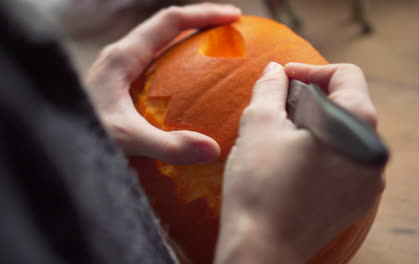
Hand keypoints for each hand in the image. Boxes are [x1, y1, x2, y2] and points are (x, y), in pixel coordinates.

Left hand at [85, 3, 240, 163]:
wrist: (52, 141)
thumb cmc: (80, 135)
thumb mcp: (125, 139)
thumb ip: (169, 145)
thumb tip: (214, 150)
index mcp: (123, 56)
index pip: (170, 21)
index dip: (204, 14)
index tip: (234, 17)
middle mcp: (121, 56)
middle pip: (167, 27)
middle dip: (201, 23)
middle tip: (231, 32)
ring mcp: (119, 71)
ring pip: (161, 46)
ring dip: (189, 43)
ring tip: (217, 53)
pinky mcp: (119, 87)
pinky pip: (156, 67)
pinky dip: (179, 67)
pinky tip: (191, 89)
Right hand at [215, 62, 384, 262]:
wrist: (261, 249)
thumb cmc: (259, 187)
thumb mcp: (259, 124)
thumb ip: (270, 87)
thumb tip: (276, 70)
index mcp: (358, 128)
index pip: (346, 76)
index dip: (311, 70)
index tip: (283, 79)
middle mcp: (374, 154)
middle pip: (348, 105)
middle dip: (312, 98)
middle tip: (278, 106)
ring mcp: (369, 181)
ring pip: (345, 134)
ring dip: (317, 125)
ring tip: (283, 134)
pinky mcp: (356, 201)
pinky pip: (345, 161)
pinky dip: (322, 151)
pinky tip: (293, 161)